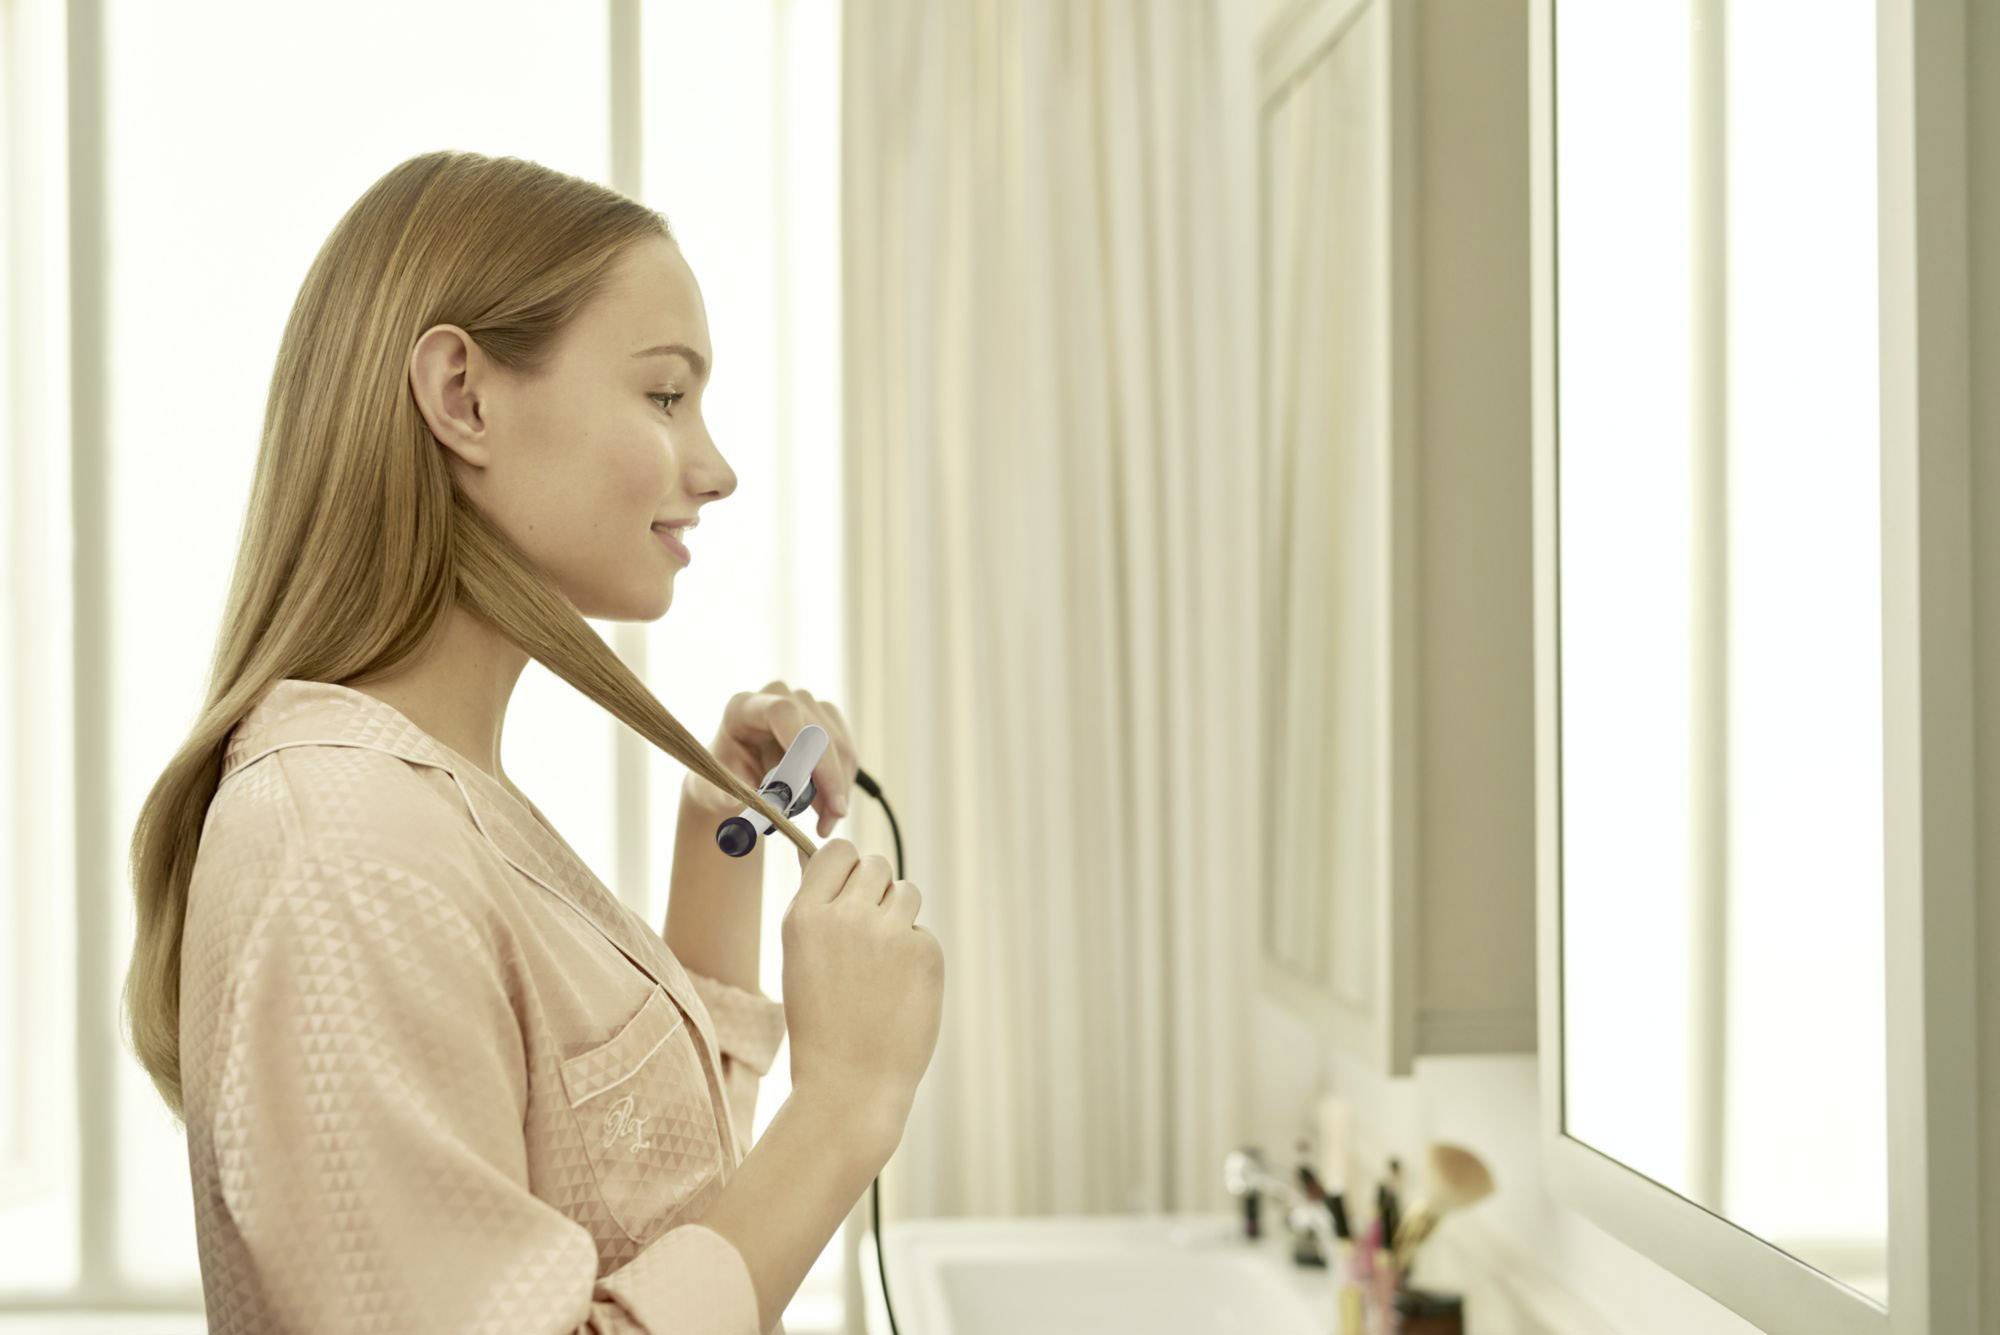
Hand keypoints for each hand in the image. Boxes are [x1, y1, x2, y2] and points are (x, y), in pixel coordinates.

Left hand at [681, 679, 860, 837]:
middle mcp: (778, 696)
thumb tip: (757, 807)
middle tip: (827, 823)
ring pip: (839, 746)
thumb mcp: (717, 792)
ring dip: (837, 788)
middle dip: (828, 782)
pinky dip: (842, 784)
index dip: (803, 746)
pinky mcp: (828, 718)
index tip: (818, 789)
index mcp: (744, 707)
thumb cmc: (723, 781)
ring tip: (823, 822)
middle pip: (818, 733)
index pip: (783, 714)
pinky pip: (847, 752)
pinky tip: (828, 806)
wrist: (735, 775)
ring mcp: (806, 704)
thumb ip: (734, 798)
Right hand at [781, 839, 942, 1152]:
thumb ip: (819, 907)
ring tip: (882, 966)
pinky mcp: (925, 952)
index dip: (847, 868)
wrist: (849, 1083)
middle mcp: (846, 915)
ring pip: (907, 893)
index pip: (839, 850)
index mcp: (805, 915)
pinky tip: (898, 991)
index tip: (848, 891)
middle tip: (869, 936)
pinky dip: (916, 956)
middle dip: (876, 892)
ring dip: (899, 918)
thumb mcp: (801, 957)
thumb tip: (831, 858)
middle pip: (876, 865)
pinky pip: (923, 933)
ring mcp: (889, 933)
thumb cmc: (820, 1023)